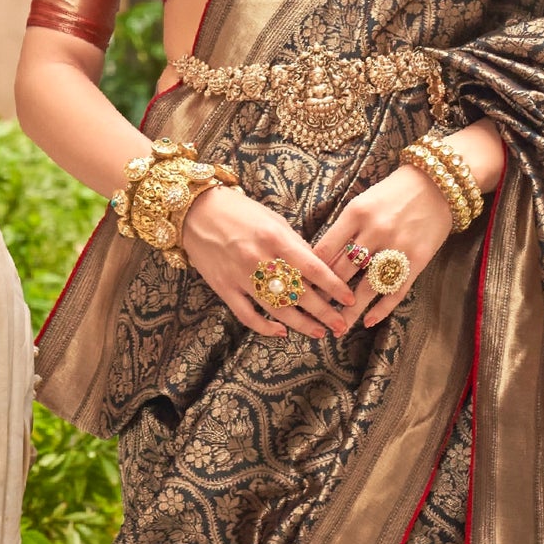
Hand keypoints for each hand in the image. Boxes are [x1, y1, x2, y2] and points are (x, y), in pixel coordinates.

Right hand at [178, 184, 357, 339]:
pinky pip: (247, 315)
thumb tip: (317, 267)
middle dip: (324, 312)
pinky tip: (281, 331)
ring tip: (318, 332)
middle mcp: (259, 259)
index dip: (333, 286)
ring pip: (276, 308)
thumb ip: (294, 244)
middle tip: (341, 324)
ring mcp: (240, 276)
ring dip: (301, 324)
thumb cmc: (238, 211)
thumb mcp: (272, 220)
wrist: (195, 211)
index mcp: (275, 238)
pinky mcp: (224, 288)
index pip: (312, 267)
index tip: (348, 298)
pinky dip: (265, 326)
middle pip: (299, 293)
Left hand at [312, 166, 455, 326]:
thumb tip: (320, 258)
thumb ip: (345, 228)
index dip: (311, 271)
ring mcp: (397, 247)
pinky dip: (382, 308)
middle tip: (315, 310)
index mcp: (356, 214)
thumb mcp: (363, 201)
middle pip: (342, 272)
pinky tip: (369, 320)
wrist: (437, 183)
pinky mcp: (417, 260)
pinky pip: (395, 290)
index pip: (324, 250)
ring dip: (350, 310)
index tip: (304, 286)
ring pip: (366, 287)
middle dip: (326, 294)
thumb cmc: (394, 192)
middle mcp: (375, 231)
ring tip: (337, 327)